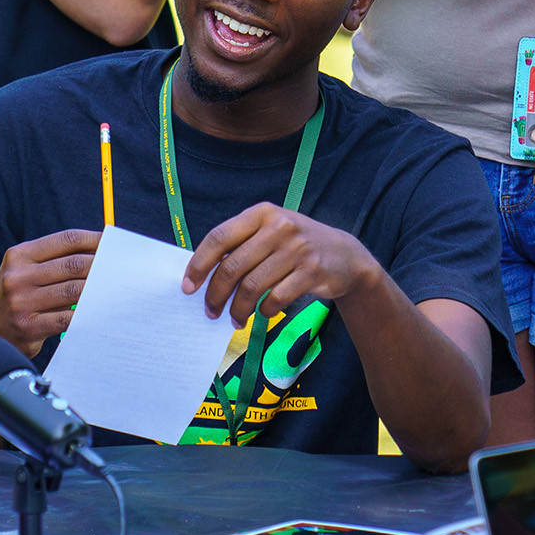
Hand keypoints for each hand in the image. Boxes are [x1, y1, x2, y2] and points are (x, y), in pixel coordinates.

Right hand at [0, 228, 102, 354]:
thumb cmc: (21, 296)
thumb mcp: (26, 271)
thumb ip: (55, 260)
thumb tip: (100, 250)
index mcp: (19, 255)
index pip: (65, 240)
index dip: (93, 240)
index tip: (111, 244)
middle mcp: (17, 276)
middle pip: (73, 264)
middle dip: (100, 265)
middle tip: (120, 268)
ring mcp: (21, 301)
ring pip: (73, 290)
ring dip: (97, 289)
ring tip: (113, 289)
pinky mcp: (28, 326)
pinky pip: (67, 317)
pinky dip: (85, 313)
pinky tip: (97, 311)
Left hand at [183, 203, 376, 325]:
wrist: (346, 256)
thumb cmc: (295, 246)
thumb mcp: (271, 232)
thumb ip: (241, 244)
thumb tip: (201, 274)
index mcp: (261, 213)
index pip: (219, 237)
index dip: (199, 264)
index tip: (188, 286)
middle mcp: (279, 227)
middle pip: (233, 267)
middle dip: (215, 295)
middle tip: (210, 312)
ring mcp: (297, 249)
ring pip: (252, 287)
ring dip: (238, 309)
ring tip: (235, 320)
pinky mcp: (312, 271)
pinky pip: (276, 298)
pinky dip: (264, 311)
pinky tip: (262, 314)